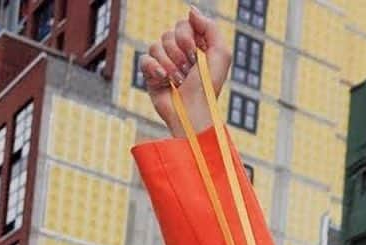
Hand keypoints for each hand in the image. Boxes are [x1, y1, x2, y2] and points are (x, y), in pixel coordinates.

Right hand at [139, 6, 230, 136]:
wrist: (193, 113)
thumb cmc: (208, 88)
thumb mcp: (220, 55)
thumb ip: (210, 28)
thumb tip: (191, 10)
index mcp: (196, 47)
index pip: (184, 25)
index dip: (187, 37)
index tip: (194, 54)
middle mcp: (180, 53)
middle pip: (169, 34)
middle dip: (179, 53)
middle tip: (188, 71)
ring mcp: (164, 63)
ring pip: (156, 46)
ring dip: (170, 65)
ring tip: (178, 81)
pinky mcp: (152, 75)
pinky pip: (145, 59)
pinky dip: (155, 69)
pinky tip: (164, 80)